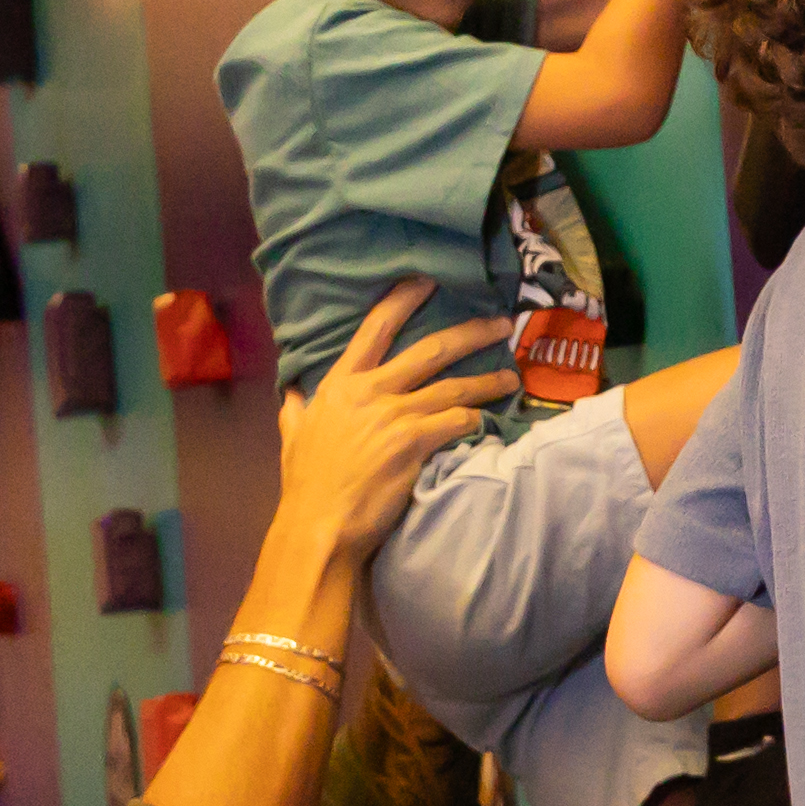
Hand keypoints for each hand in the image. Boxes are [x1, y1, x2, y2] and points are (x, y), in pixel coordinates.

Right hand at [264, 283, 509, 563]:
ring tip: (511, 377)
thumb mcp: (292, 437)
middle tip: (502, 322)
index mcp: (341, 384)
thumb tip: (293, 393)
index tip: (428, 280)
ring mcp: (395, 414)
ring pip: (455, 387)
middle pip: (431, 349)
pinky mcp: (416, 441)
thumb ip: (297, 410)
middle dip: (471, 332)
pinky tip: (490, 423)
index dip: (404, 300)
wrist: (319, 524)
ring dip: (488, 381)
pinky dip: (477, 421)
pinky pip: (458, 423)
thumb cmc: (307, 485)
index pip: (375, 328)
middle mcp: (371, 391)